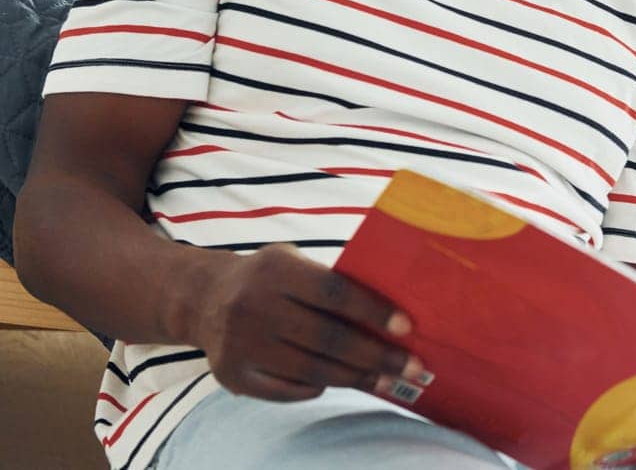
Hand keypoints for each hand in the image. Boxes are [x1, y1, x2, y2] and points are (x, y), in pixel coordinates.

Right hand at [186, 243, 425, 401]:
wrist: (203, 298)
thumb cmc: (269, 278)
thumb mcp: (294, 262)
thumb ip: (332, 281)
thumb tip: (390, 312)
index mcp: (276, 270)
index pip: (333, 291)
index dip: (372, 310)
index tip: (407, 328)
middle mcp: (254, 306)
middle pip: (327, 338)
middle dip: (376, 355)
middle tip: (413, 367)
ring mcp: (239, 344)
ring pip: (310, 369)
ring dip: (356, 377)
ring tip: (387, 381)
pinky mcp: (230, 375)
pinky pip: (285, 391)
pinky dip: (317, 388)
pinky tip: (341, 383)